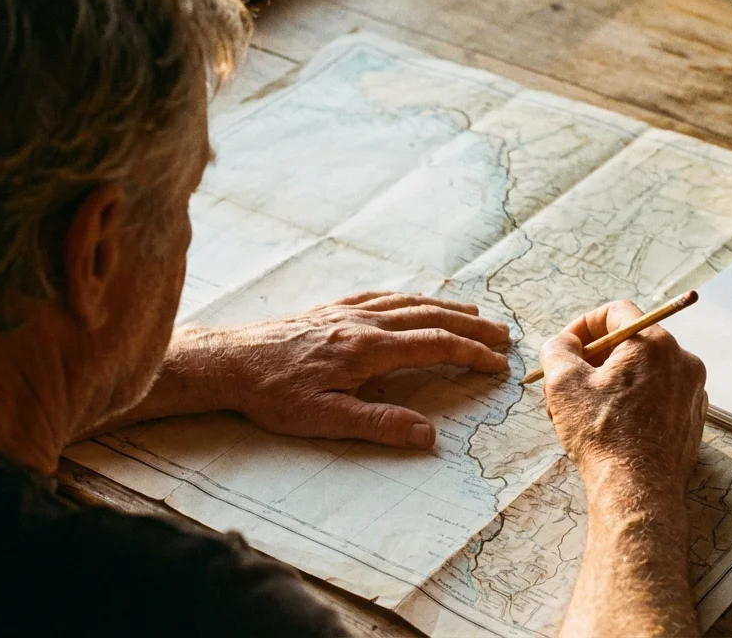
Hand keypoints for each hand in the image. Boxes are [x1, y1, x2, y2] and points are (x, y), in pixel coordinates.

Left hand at [172, 291, 509, 448]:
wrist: (229, 361)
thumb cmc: (273, 394)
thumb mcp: (324, 419)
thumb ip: (379, 423)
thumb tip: (428, 435)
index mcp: (367, 349)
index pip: (433, 346)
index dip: (470, 353)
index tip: (497, 363)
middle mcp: (362, 322)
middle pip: (429, 317)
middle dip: (470, 326)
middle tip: (502, 335)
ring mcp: (346, 311)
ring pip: (407, 302)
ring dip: (445, 307)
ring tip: (473, 312)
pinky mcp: (329, 309)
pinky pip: (380, 296)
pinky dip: (408, 297)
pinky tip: (413, 301)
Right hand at [539, 300, 706, 495]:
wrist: (637, 491)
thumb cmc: (601, 435)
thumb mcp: (563, 382)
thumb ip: (558, 348)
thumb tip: (565, 343)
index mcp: (654, 344)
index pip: (617, 312)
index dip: (584, 324)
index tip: (567, 347)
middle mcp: (682, 361)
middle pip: (630, 343)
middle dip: (594, 359)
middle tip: (568, 382)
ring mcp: (692, 392)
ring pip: (643, 371)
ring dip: (610, 382)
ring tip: (583, 410)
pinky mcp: (691, 418)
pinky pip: (658, 395)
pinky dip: (633, 401)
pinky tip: (610, 427)